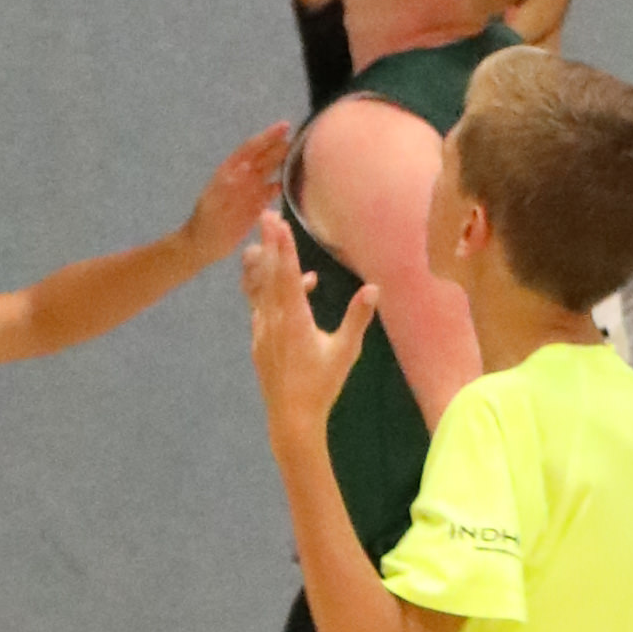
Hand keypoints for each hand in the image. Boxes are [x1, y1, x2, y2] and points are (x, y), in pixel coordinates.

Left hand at [182, 122, 293, 266]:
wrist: (203, 244)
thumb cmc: (204, 222)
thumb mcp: (212, 203)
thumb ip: (227, 185)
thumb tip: (244, 166)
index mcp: (230, 171)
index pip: (251, 148)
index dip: (267, 136)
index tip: (285, 126)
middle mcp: (242, 177)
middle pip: (264, 156)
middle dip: (281, 145)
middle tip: (301, 138)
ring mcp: (250, 190)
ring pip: (270, 170)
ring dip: (283, 161)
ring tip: (302, 153)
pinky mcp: (256, 205)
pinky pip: (272, 190)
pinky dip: (282, 185)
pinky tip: (294, 182)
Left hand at [241, 208, 370, 437]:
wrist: (291, 417)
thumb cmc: (323, 384)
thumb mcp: (346, 351)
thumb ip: (357, 317)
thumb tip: (374, 288)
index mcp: (294, 320)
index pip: (287, 275)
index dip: (283, 247)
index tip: (277, 223)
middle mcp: (273, 320)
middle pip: (268, 274)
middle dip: (268, 243)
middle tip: (264, 215)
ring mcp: (261, 330)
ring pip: (260, 289)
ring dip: (265, 264)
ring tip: (266, 242)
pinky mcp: (258, 339)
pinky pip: (261, 306)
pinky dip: (270, 291)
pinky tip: (293, 288)